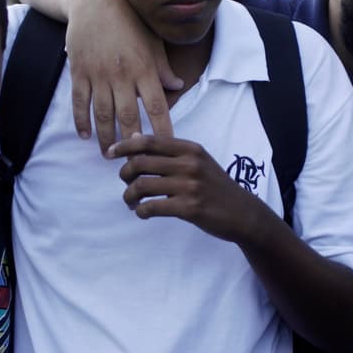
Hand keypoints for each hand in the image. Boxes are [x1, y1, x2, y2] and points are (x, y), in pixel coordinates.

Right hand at [66, 0, 179, 152]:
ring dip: (106, 137)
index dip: (162, 128)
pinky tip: (85, 135)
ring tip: (109, 154)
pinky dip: (82, 121)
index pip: (156, 105)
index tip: (166, 147)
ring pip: (102, 114)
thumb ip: (163, 67)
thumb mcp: (152, 41)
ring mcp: (98, 74)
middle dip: (131, 141)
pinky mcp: (79, 72)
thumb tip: (178, 87)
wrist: (94, 0)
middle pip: (127, 116)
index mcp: (143, 68)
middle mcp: (122, 74)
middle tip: (133, 160)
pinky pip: (80, 102)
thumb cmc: (129, 20)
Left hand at [108, 133, 260, 241]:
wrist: (243, 213)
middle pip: (140, 163)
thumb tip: (134, 138)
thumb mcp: (197, 161)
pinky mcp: (189, 208)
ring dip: (129, 196)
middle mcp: (189, 163)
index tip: (110, 153)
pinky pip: (152, 207)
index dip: (124, 146)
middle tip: (125, 183)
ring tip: (131, 202)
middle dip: (124, 174)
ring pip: (142, 186)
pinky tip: (143, 213)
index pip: (149, 141)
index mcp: (190, 149)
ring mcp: (190, 186)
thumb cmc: (216, 187)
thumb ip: (168, 151)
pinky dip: (141, 211)